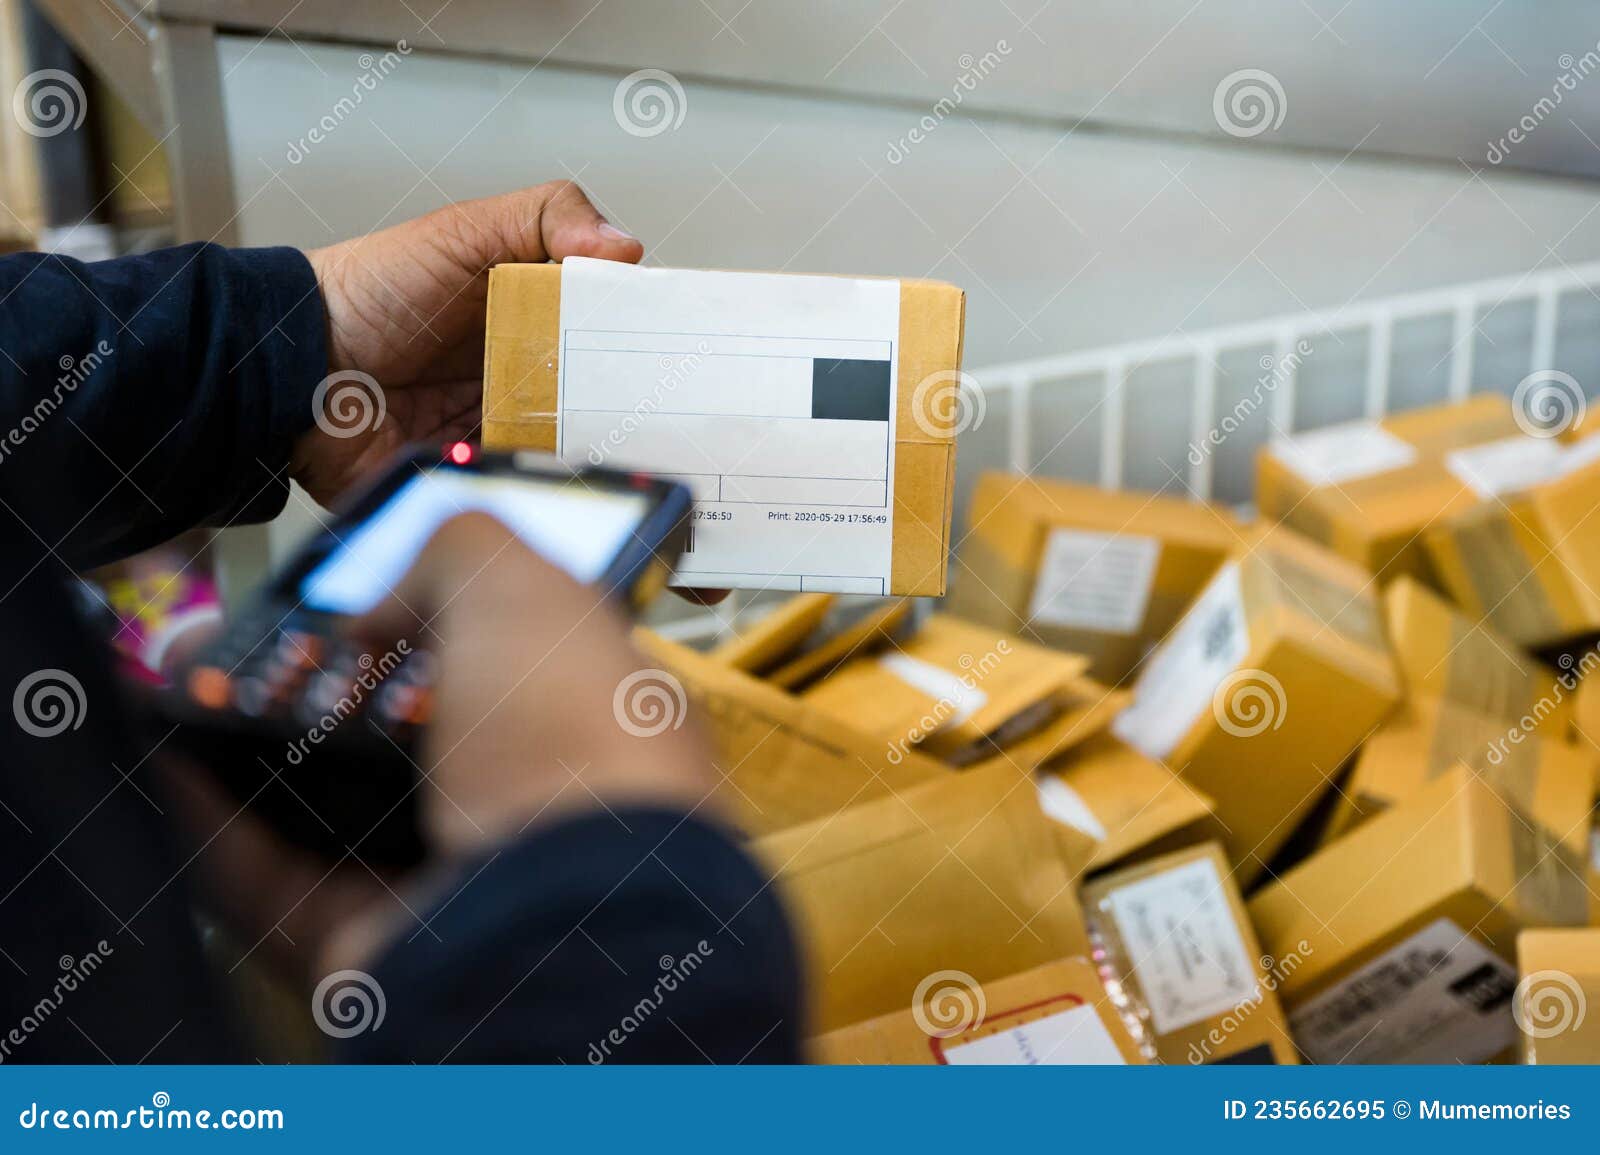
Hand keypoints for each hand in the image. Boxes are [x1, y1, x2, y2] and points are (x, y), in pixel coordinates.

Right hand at [164, 513, 713, 983]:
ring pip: (328, 809)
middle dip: (322, 683)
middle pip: (405, 737)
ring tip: (188, 686)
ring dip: (252, 749)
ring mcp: (446, 883)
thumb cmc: (577, 748)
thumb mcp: (529, 592)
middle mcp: (527, 804)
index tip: (361, 593)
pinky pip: (269, 881)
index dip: (434, 619)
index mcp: (592, 720)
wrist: (556, 920)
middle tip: (255, 640)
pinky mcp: (368, 946)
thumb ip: (459, 553)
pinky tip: (168, 760)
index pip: (510, 659)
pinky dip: (212, 824)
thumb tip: (384, 601)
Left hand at [293, 182, 642, 506]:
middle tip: (647, 405)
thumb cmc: (368, 294)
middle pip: (597, 396)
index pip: (605, 329)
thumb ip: (544, 218)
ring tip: (614, 445)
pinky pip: (524, 487)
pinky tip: (561, 474)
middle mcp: (523, 374)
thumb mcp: (461, 233)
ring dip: (589, 447)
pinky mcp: (476, 474)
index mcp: (531, 314)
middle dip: (621, 403)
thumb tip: (626, 246)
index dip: (637, 337)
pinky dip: (543, 483)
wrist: (295, 370)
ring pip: (571, 446)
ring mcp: (501, 428)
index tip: (665, 345)